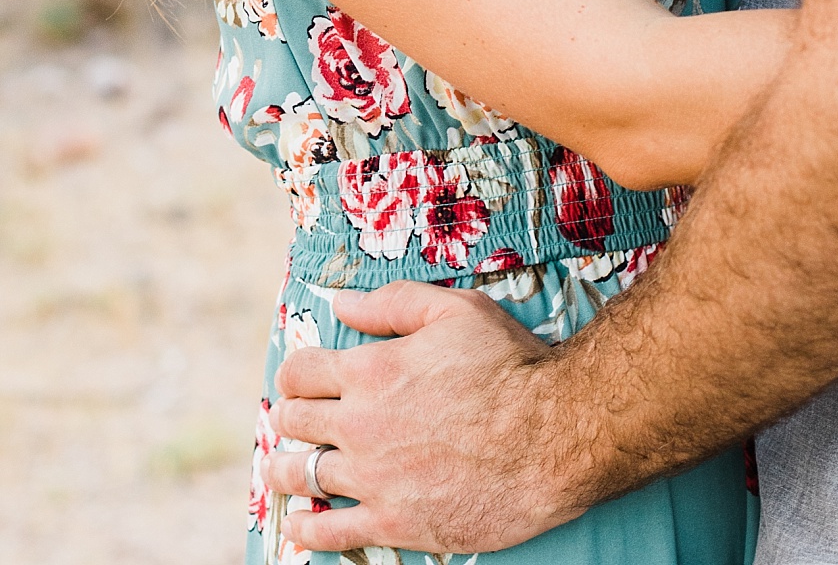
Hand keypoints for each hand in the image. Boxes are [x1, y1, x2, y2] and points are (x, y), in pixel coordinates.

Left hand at [264, 280, 586, 554]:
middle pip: (294, 422)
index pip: (301, 372)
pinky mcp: (396, 523)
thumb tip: (342, 303)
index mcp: (370, 371)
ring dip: (286, 470)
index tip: (299, 381)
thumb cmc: (509, 367)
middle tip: (293, 421)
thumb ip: (393, 303)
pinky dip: (309, 530)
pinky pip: (333, 533)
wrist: (553, 438)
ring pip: (303, 476)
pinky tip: (302, 527)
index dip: (295, 374)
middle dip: (288, 417)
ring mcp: (374, 479)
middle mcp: (361, 425)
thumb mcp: (456, 311)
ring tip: (284, 470)